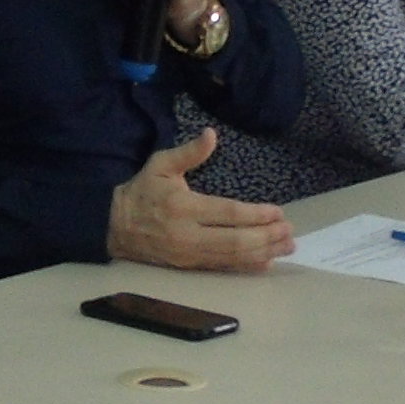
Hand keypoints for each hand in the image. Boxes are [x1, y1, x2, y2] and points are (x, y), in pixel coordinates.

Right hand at [108, 127, 294, 271]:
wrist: (114, 226)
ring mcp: (189, 254)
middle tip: (290, 231)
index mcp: (182, 207)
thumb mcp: (160, 165)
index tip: (278, 212)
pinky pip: (223, 268)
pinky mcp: (189, 266)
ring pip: (232, 257)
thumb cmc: (142, 192)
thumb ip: (188, 153)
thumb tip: (211, 135)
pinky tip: (266, 261)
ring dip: (263, 252)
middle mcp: (187, 235)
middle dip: (266, 237)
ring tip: (286, 245)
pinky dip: (247, 266)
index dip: (255, 215)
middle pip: (235, 240)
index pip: (227, 213)